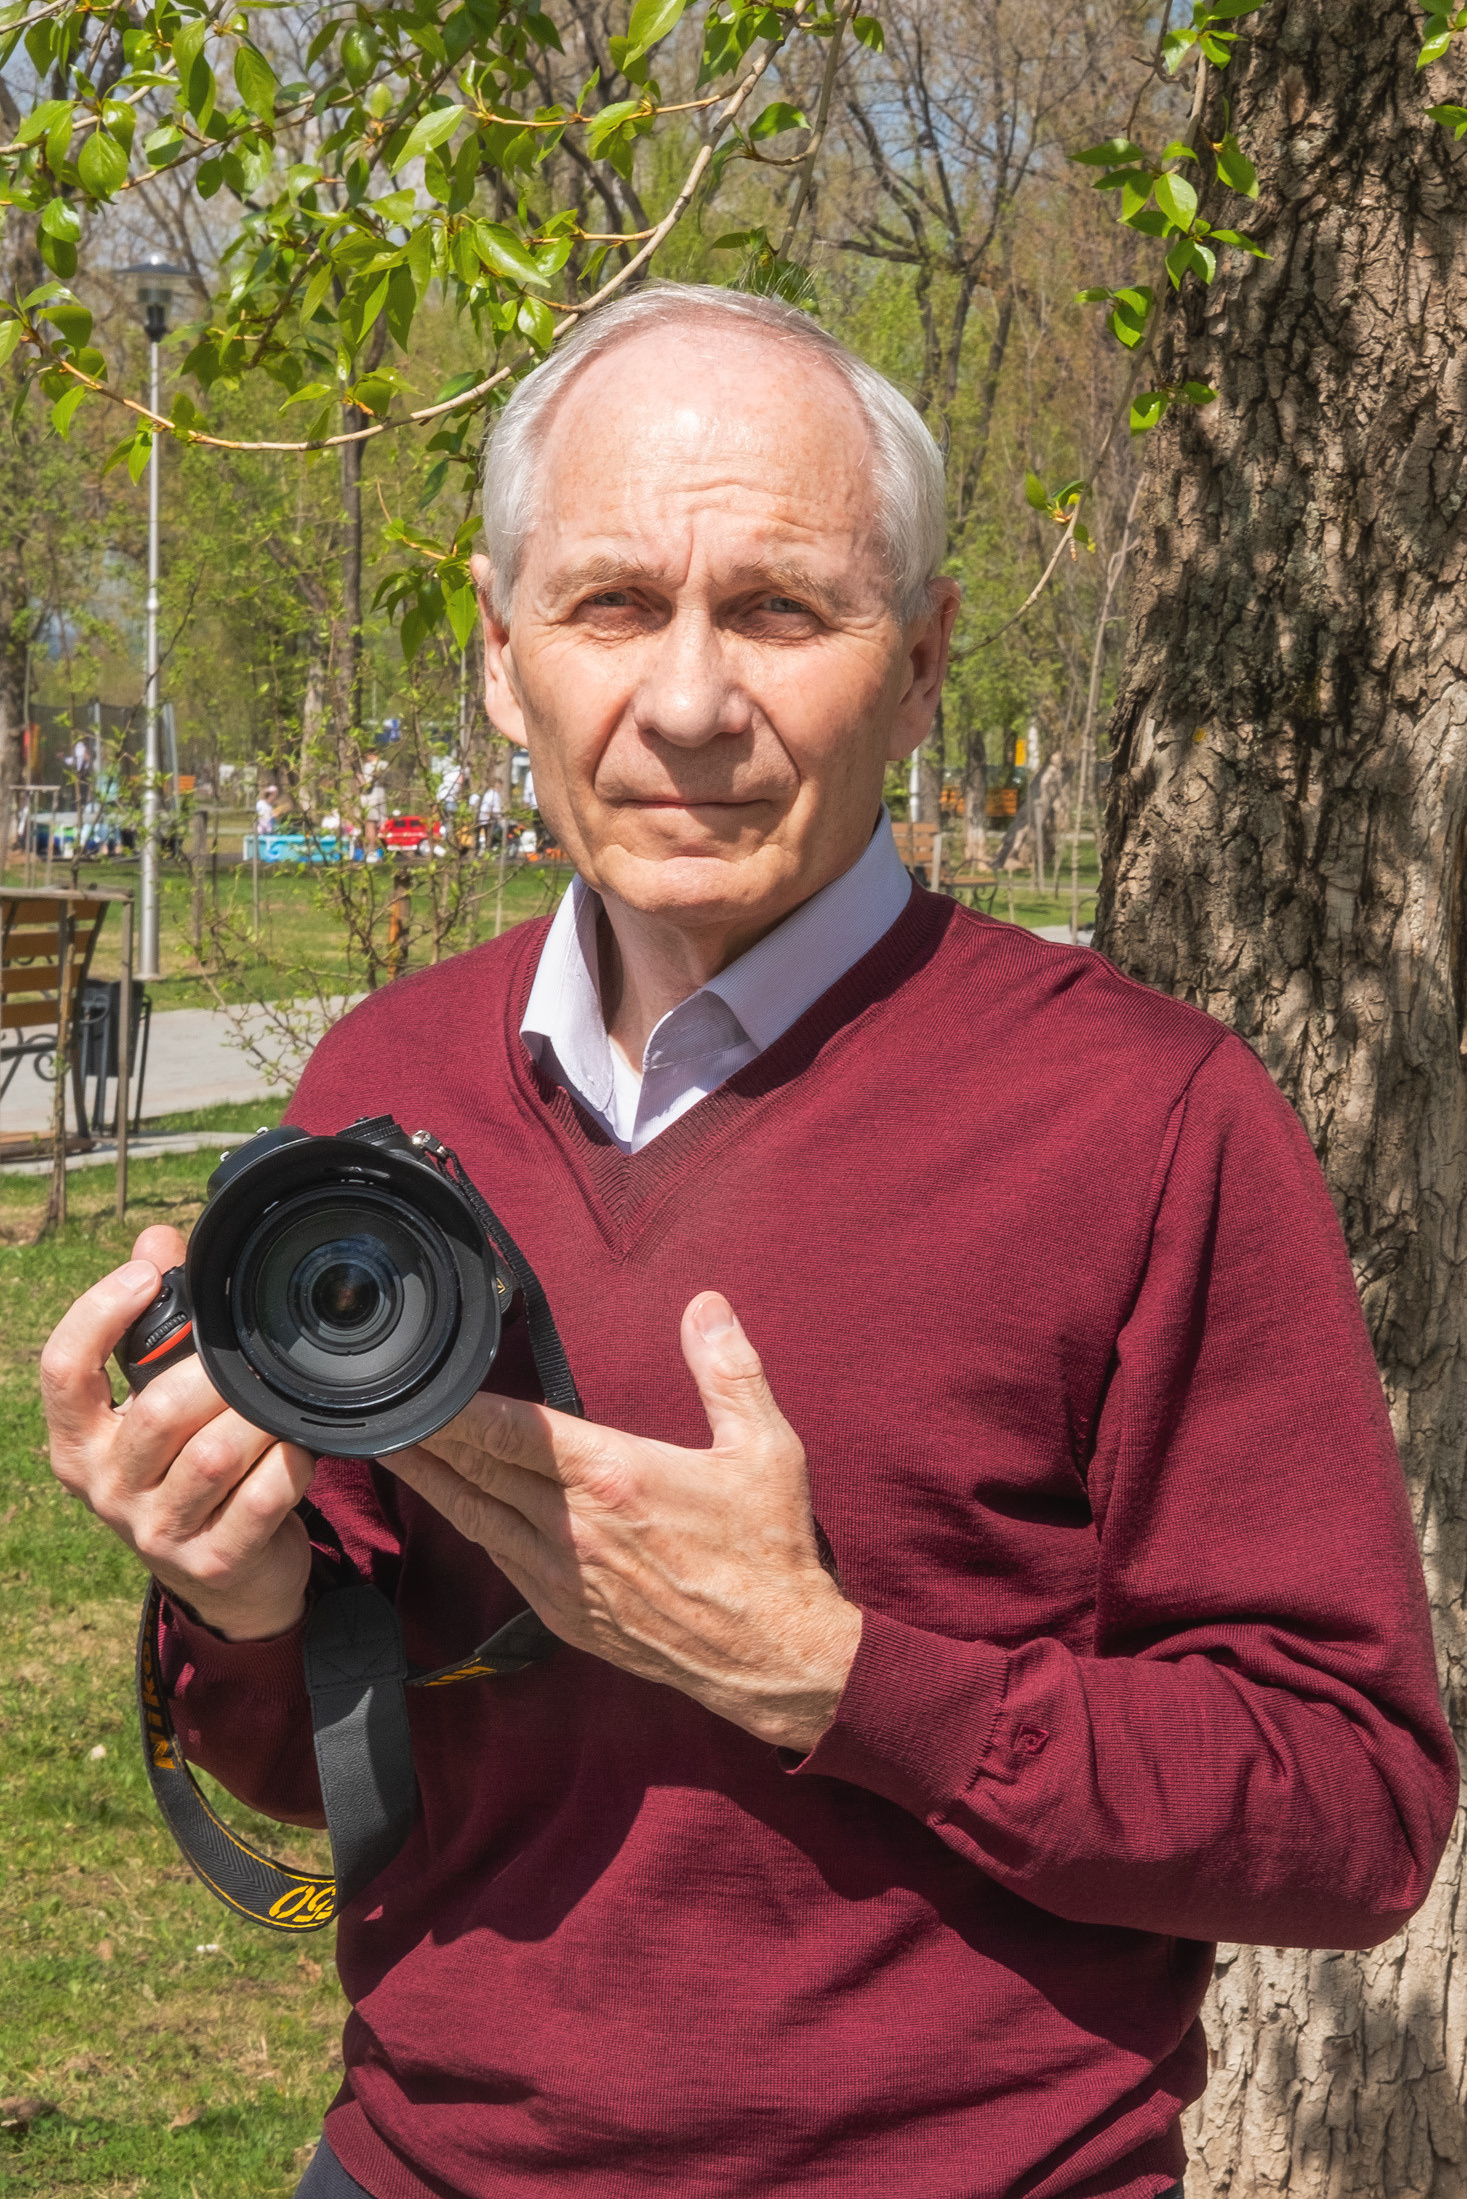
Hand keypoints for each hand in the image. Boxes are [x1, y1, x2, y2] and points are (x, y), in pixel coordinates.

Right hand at [40, 1226, 315, 1641]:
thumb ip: (154, 1323)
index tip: (145, 1275)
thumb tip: (156, 1239)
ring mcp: (157, 1531)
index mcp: (79, 1440)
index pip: (62, 1370)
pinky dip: (291, 1461)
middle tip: (250, 1359)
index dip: (98, 1314)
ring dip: (260, 1417)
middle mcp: (105, 1488)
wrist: (226, 1578)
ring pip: (216, 1454)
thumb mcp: (156, 1398)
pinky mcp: (214, 1560)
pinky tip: (299, 1446)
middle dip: (216, 1375)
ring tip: (277, 1402)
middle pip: (158, 1412)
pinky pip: (263, 1495)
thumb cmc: (185, 1465)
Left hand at [387, 1292, 861, 1752]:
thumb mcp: (767, 1449)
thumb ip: (729, 1371)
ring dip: (430, 1481)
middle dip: (425, 1437)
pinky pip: (501, 1559)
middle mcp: (575, 1527)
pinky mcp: (564, 1615)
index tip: (418, 1386)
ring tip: (390, 1448)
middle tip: (377, 1409)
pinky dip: (469, 1525)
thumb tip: (706, 1305)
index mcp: (615, 1478)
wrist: (773, 1658)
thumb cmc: (771, 1552)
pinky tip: (454, 1507)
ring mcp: (564, 1576)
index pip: (513, 1432)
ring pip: (476, 1518)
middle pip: (478, 1471)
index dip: (457, 1408)